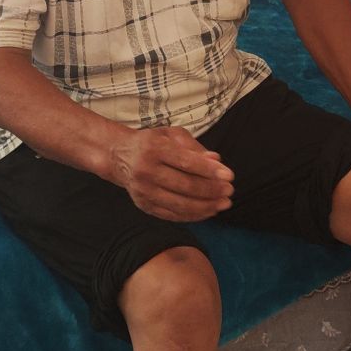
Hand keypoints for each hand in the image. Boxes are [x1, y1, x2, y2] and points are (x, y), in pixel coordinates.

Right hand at [108, 126, 234, 221]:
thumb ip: (195, 147)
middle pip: (185, 185)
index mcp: (154, 149)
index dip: (210, 171)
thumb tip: (216, 160)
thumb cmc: (153, 143)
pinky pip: (172, 215)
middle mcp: (145, 171)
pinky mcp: (144, 206)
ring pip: (180, 204)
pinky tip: (208, 211)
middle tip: (230, 191)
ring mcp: (143, 191)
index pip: (186, 162)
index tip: (230, 176)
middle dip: (211, 190)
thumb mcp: (172, 135)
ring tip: (224, 204)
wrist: (120, 156)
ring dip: (206, 206)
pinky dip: (193, 215)